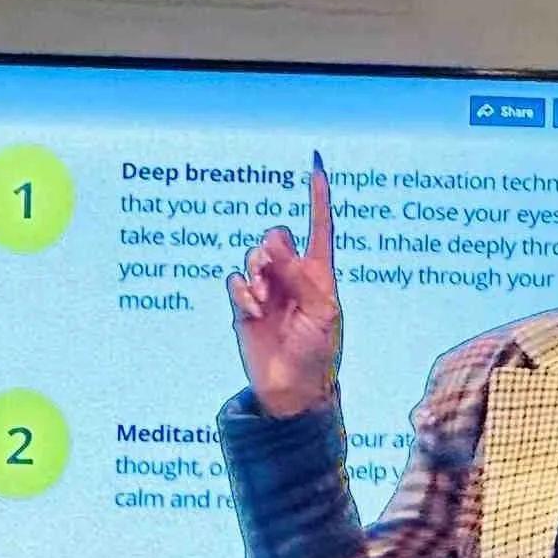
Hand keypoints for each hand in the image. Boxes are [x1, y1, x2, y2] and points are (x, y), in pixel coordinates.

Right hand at [228, 154, 341, 417]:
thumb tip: (273, 244)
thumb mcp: (322, 312)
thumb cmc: (317, 354)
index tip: (315, 166)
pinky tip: (252, 312)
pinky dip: (243, 292)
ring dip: (257, 274)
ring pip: (253, 256)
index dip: (318, 198)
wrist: (291, 391)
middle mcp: (292, 277)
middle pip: (276, 237)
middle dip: (273, 250)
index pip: (319, 228)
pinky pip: (236, 280)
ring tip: (264, 301)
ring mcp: (268, 290)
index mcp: (319, 274)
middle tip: (275, 276)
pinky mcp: (245, 306)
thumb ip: (299, 275)